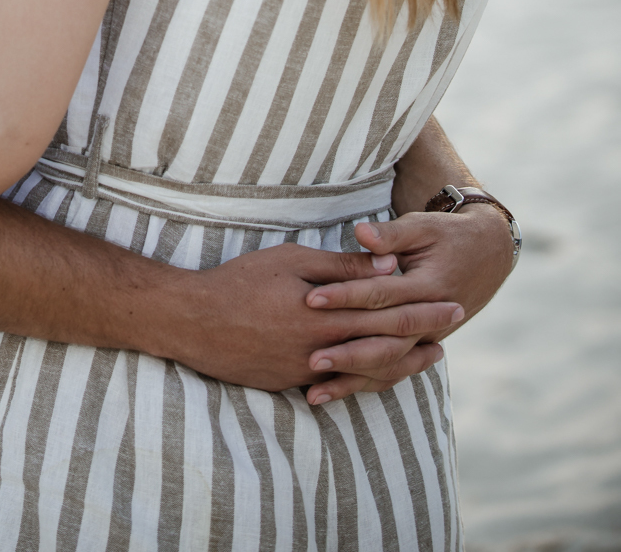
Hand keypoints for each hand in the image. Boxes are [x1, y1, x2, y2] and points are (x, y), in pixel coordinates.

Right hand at [178, 242, 462, 394]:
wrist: (194, 322)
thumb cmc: (241, 282)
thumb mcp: (290, 262)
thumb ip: (341, 267)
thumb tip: (387, 263)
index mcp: (327, 319)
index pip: (387, 315)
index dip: (424, 310)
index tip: (453, 305)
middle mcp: (323, 352)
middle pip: (386, 347)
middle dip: (423, 336)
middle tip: (452, 326)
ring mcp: (307, 374)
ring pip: (368, 374)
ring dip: (402, 364)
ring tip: (428, 357)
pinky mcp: (291, 384)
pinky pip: (340, 386)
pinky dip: (368, 380)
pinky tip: (381, 373)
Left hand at [299, 206, 514, 403]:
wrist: (487, 256)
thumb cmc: (447, 236)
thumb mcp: (423, 227)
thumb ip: (391, 235)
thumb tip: (361, 232)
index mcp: (429, 288)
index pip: (381, 295)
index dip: (345, 296)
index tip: (311, 300)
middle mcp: (431, 323)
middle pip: (384, 342)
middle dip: (346, 352)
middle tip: (310, 357)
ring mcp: (427, 340)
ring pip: (388, 367)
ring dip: (351, 380)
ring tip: (314, 392)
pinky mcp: (420, 348)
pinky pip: (391, 373)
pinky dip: (363, 384)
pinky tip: (332, 394)